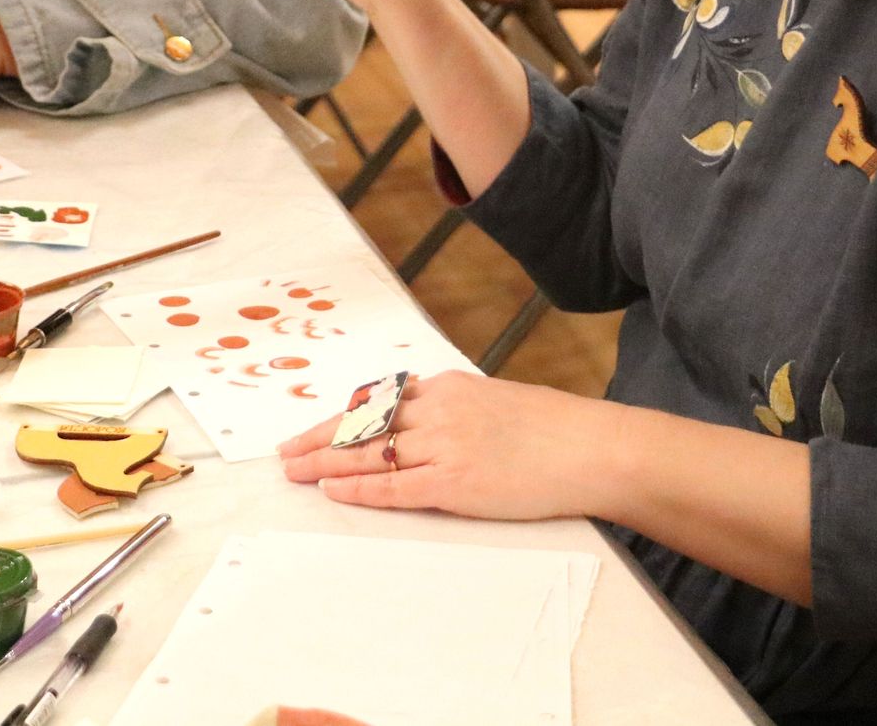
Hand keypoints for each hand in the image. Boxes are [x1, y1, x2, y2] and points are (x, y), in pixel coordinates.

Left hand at [277, 370, 603, 520]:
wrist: (591, 448)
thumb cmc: (554, 429)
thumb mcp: (496, 401)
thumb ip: (456, 410)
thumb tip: (426, 422)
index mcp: (447, 387)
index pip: (378, 401)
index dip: (341, 417)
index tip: (315, 427)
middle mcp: (439, 411)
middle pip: (363, 424)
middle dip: (318, 438)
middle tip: (285, 453)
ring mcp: (445, 446)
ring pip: (369, 453)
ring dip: (325, 463)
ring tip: (294, 472)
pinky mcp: (454, 483)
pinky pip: (394, 486)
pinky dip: (358, 487)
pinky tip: (333, 488)